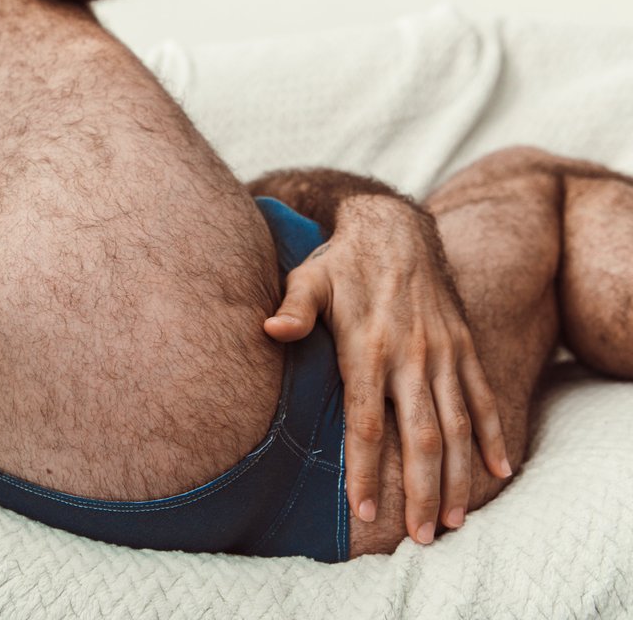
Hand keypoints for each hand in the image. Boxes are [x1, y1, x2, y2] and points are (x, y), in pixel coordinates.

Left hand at [263, 195, 510, 544]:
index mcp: (368, 349)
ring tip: (456, 519)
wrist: (395, 229)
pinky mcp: (463, 346)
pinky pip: (482, 397)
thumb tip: (268, 330)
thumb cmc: (340, 262)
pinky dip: (493, 434)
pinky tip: (498, 470)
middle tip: (420, 537)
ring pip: (456, 426)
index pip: (367, 425)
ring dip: (459, 475)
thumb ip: (293, 310)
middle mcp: (411, 356)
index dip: (366, 472)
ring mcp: (443, 353)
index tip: (364, 512)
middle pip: (419, 438)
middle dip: (421, 491)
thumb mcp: (309, 279)